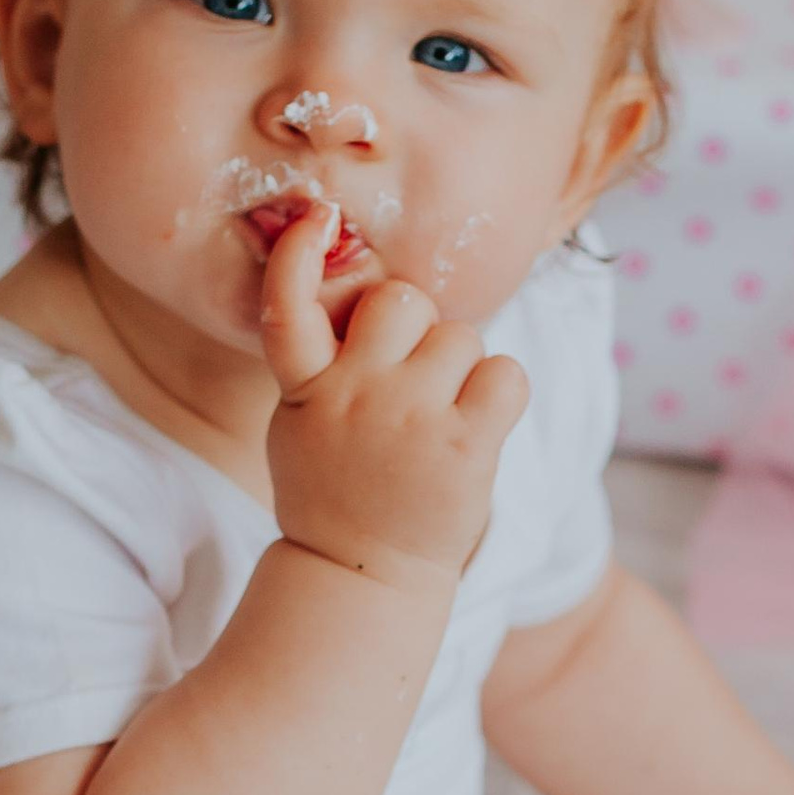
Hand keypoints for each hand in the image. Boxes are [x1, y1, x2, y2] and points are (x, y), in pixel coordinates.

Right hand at [260, 202, 529, 598]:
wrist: (364, 575)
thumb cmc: (337, 492)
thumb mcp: (301, 426)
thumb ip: (322, 366)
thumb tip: (368, 299)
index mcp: (307, 389)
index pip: (287, 307)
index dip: (298, 256)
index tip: (318, 218)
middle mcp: (355, 395)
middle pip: (402, 301)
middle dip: (417, 328)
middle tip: (413, 381)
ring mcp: (410, 418)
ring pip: (461, 337)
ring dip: (462, 370)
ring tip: (441, 420)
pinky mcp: (464, 445)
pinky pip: (506, 373)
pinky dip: (501, 395)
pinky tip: (478, 428)